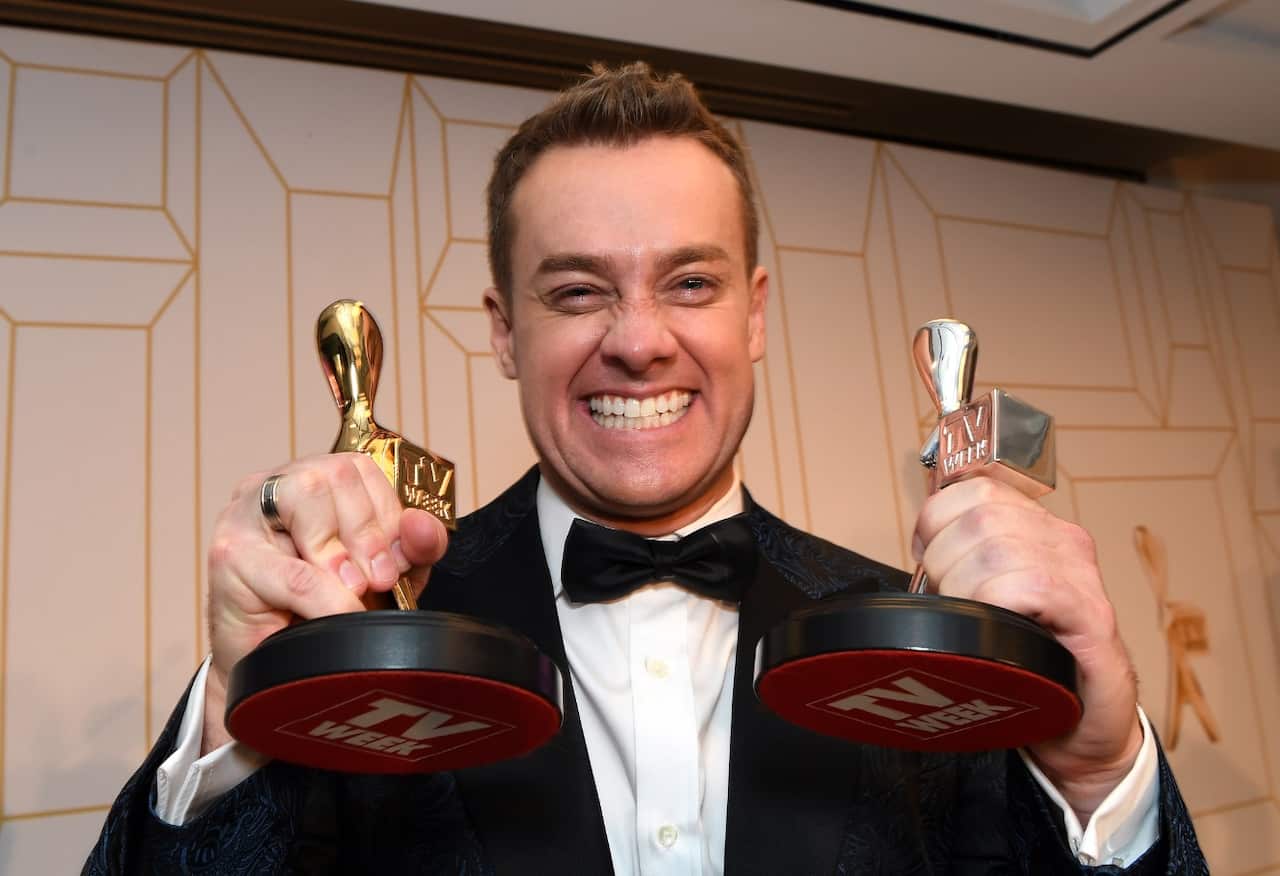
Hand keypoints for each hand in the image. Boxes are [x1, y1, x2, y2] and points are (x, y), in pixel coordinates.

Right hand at [201, 452, 448, 753]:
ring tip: (352, 590)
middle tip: (380, 581)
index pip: (361, 468)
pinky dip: (324, 595)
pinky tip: (338, 612)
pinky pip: (289, 569)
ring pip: (305, 496)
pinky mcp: (228, 556)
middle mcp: (275, 486)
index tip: (397, 560)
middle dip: (368, 531)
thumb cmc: (322, 613)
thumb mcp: (382, 577)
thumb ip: (411, 549)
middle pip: (334, 473)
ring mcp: (244, 515)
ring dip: (340, 551)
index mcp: (313, 480)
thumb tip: (423, 527)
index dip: (389, 512)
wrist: (272, 670)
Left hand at [913, 477, 1142, 821]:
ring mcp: (1080, 577)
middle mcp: (1062, 543)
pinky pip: (1031, 586)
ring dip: (963, 586)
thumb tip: (921, 549)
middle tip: (946, 601)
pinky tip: (992, 628)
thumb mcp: (992, 602)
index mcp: (1036, 530)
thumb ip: (967, 565)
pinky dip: (995, 603)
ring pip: (997, 547)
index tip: (926, 556)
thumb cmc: (1033, 666)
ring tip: (967, 621)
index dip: (935, 518)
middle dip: (942, 559)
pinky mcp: (1091, 616)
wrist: (1088, 726)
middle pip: (979, 515)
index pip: (975, 488)